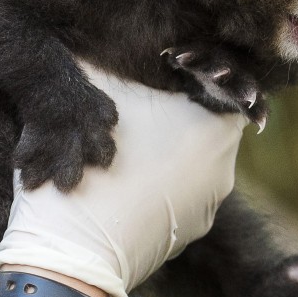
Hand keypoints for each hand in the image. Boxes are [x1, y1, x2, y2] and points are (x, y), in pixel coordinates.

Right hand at [0, 60, 247, 296]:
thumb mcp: (102, 92)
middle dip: (180, 108)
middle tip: (146, 101)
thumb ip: (124, 62)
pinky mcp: (188, 231)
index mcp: (213, 130)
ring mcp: (208, 205)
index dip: (198, 68)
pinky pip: (184, 190)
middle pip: (210, 122)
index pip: (226, 84)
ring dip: (172, 144)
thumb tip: (130, 49)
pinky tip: (131, 174)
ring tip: (133, 140)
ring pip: (197, 158)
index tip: (171, 64)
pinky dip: (164, 177)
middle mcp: (223, 169)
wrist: (71, 246)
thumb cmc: (86, 158)